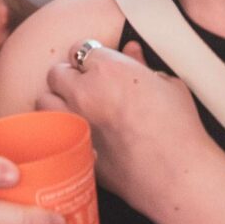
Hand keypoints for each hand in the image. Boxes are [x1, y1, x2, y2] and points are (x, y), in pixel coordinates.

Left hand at [38, 41, 206, 213]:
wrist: (177, 174)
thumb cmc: (180, 128)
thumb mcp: (169, 86)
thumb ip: (142, 65)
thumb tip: (131, 51)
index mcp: (108, 69)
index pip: (81, 48)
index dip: (90, 57)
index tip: (98, 65)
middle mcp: (84, 92)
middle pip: (56, 73)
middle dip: (68, 76)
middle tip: (85, 86)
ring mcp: (75, 122)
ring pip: (44, 101)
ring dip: (56, 102)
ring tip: (74, 108)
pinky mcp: (74, 149)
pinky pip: (54, 134)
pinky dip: (61, 131)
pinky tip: (77, 134)